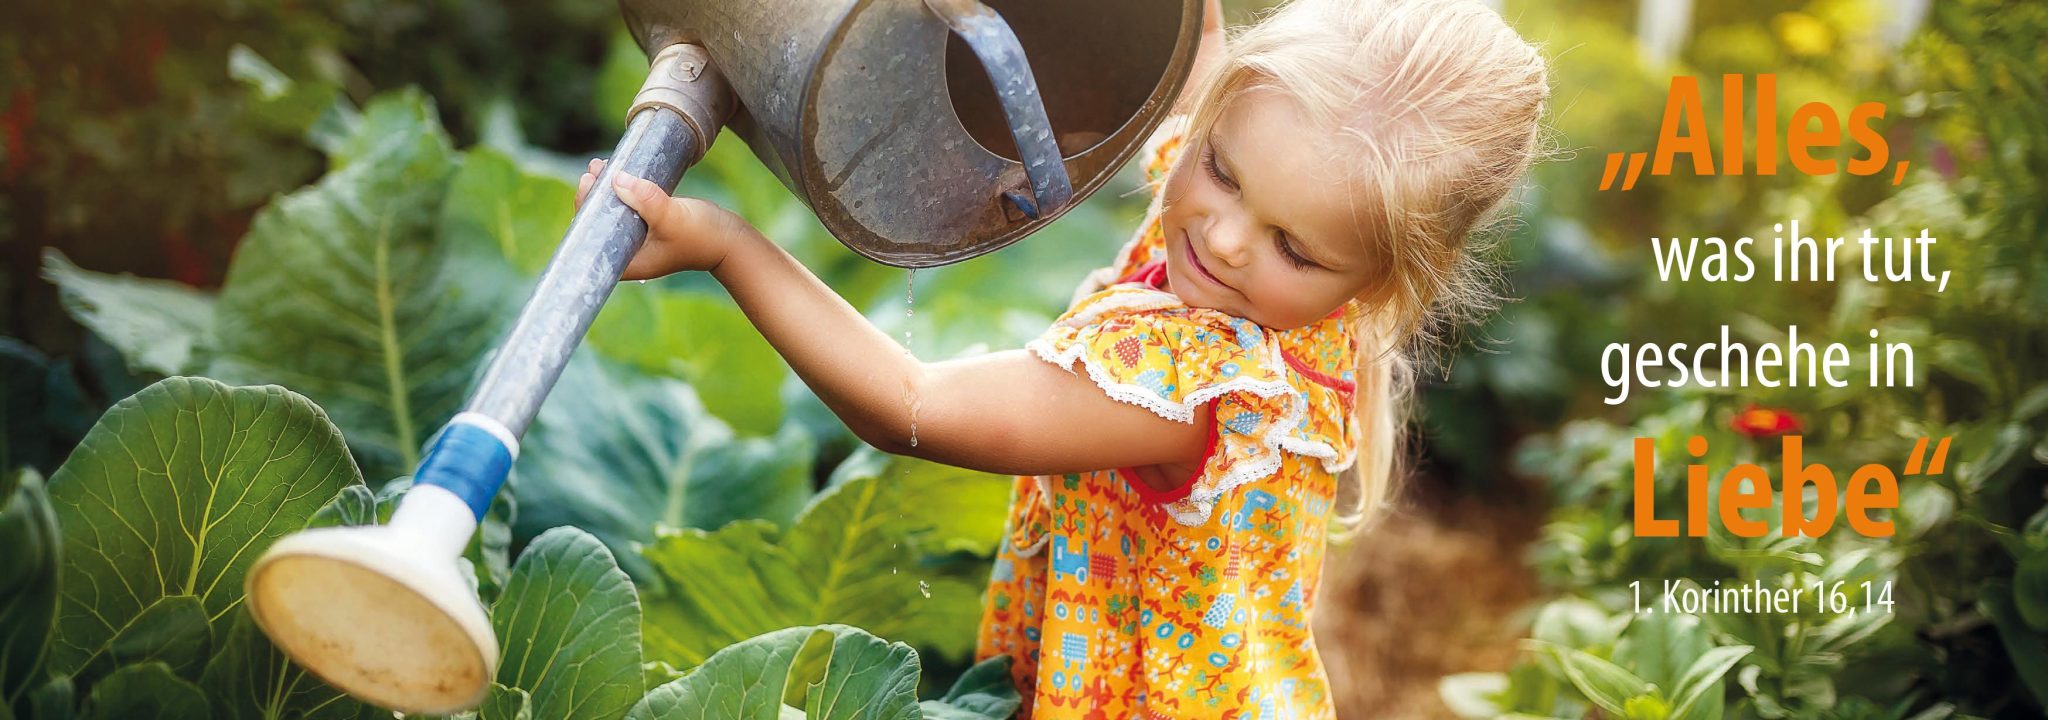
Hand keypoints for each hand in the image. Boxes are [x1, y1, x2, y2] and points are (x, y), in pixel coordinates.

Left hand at [576, 158, 763, 279]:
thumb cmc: (704, 236)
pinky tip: (619, 173)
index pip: (594, 238)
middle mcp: (630, 254)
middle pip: (599, 225)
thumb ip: (646, 200)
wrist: (732, 241)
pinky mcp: (650, 228)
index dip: (585, 210)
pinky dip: (622, 192)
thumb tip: (617, 179)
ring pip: (612, 214)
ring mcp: (640, 242)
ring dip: (606, 191)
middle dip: (593, 196)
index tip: (588, 184)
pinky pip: (627, 208)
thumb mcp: (673, 217)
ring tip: (601, 166)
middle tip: (593, 171)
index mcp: (630, 262)